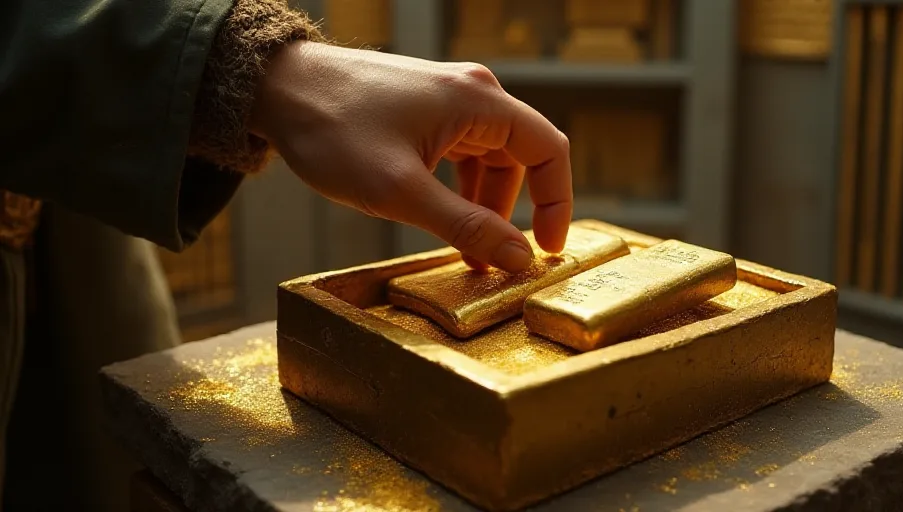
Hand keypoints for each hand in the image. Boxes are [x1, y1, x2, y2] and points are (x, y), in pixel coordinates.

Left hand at [249, 41, 572, 272]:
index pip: (548, 150)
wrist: (276, 88)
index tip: (549, 251)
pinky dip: (460, 190)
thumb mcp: (401, 192)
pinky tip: (440, 219)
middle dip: (512, 214)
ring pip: (489, 160)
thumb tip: (520, 259)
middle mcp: (473, 93)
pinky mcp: (426, 110)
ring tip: (464, 250)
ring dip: (484, 207)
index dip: (558, 204)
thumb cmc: (333, 130)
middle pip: (520, 159)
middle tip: (493, 263)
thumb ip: (466, 227)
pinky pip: (462, 154)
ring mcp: (448, 100)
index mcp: (478, 101)